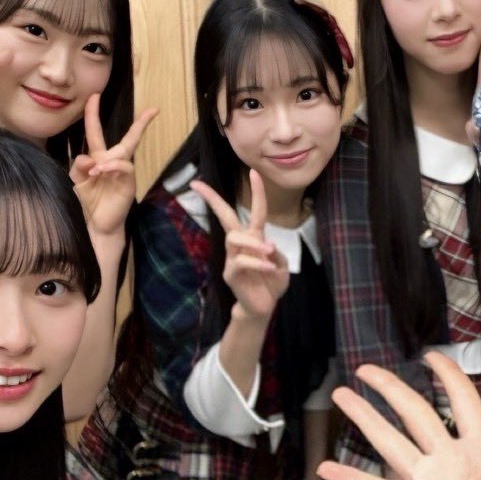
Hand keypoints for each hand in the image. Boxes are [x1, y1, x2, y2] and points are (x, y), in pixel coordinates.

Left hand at [71, 94, 157, 236]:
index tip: (94, 95)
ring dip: (107, 159)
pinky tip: (101, 173)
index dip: (93, 114)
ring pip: (123, 153)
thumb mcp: (76, 181)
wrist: (97, 224)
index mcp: (98, 159)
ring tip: (94, 173)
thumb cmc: (88, 202)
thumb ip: (79, 167)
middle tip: (152, 110)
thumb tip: (89, 158)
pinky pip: (125, 167)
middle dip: (140, 124)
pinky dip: (112, 166)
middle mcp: (112, 162)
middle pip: (128, 139)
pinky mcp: (128, 184)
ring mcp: (122, 173)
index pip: (96, 132)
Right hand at [189, 171, 287, 320]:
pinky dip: (258, 263)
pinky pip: (242, 262)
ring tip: (268, 251)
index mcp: (254, 239)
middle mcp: (241, 245)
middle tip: (199, 184)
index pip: (254, 212)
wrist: (263, 307)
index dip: (256, 192)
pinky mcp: (231, 274)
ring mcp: (233, 258)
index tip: (253, 172)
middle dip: (213, 199)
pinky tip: (270, 269)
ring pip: (234, 238)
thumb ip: (276, 254)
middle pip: (225, 217)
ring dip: (253, 242)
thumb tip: (267, 246)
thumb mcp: (280, 266)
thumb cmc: (270, 283)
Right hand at [317, 353, 480, 479]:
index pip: (464, 403)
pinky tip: (327, 467)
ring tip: (340, 396)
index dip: (449, 376)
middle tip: (364, 368)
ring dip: (368, 420)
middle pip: (417, 415)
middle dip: (392, 390)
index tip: (431, 353)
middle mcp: (452, 465)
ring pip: (394, 444)